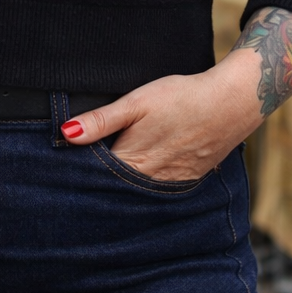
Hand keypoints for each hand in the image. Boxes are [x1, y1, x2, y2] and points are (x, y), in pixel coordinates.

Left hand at [60, 54, 264, 181]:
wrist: (229, 104)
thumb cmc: (179, 98)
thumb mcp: (135, 103)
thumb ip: (101, 120)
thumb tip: (66, 133)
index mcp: (132, 162)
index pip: (95, 178)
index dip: (79, 173)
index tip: (63, 170)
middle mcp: (149, 182)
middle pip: (114, 190)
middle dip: (97, 185)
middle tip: (78, 177)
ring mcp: (169, 186)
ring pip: (135, 194)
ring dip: (120, 188)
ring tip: (104, 179)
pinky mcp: (185, 182)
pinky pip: (157, 192)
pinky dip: (144, 187)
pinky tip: (138, 176)